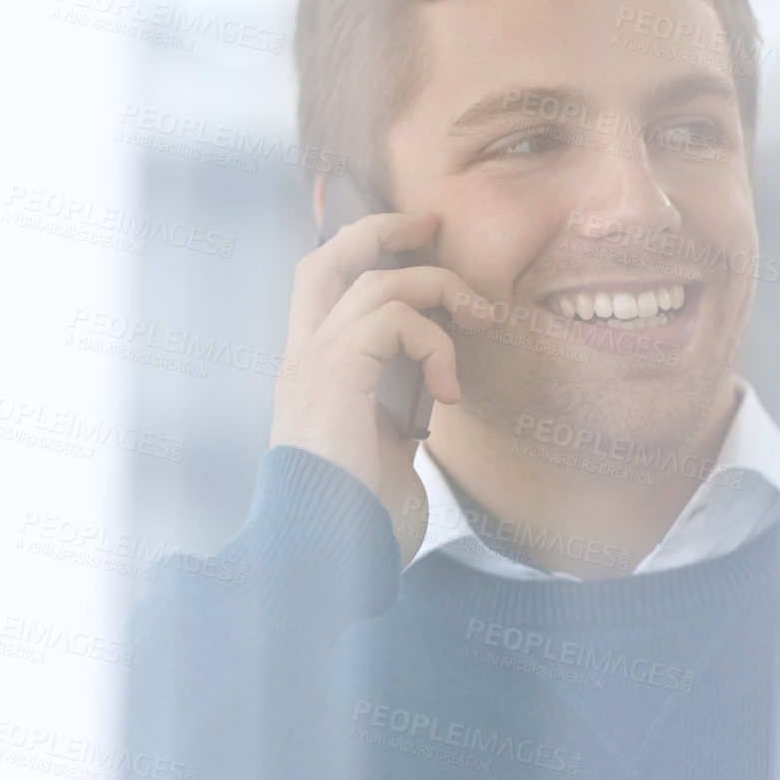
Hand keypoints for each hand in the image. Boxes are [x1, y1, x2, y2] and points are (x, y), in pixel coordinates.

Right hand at [270, 211, 482, 565]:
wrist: (324, 556)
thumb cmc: (357, 518)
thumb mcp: (382, 446)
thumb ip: (395, 403)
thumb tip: (433, 381)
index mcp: (310, 374)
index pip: (319, 288)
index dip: (355, 248)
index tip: (410, 236)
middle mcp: (301, 361)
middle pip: (327, 259)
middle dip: (380, 228)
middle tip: (431, 223)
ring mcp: (312, 364)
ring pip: (375, 281)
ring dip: (438, 289)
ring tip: (478, 319)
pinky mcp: (335, 374)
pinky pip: (392, 319)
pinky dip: (433, 342)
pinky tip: (449, 392)